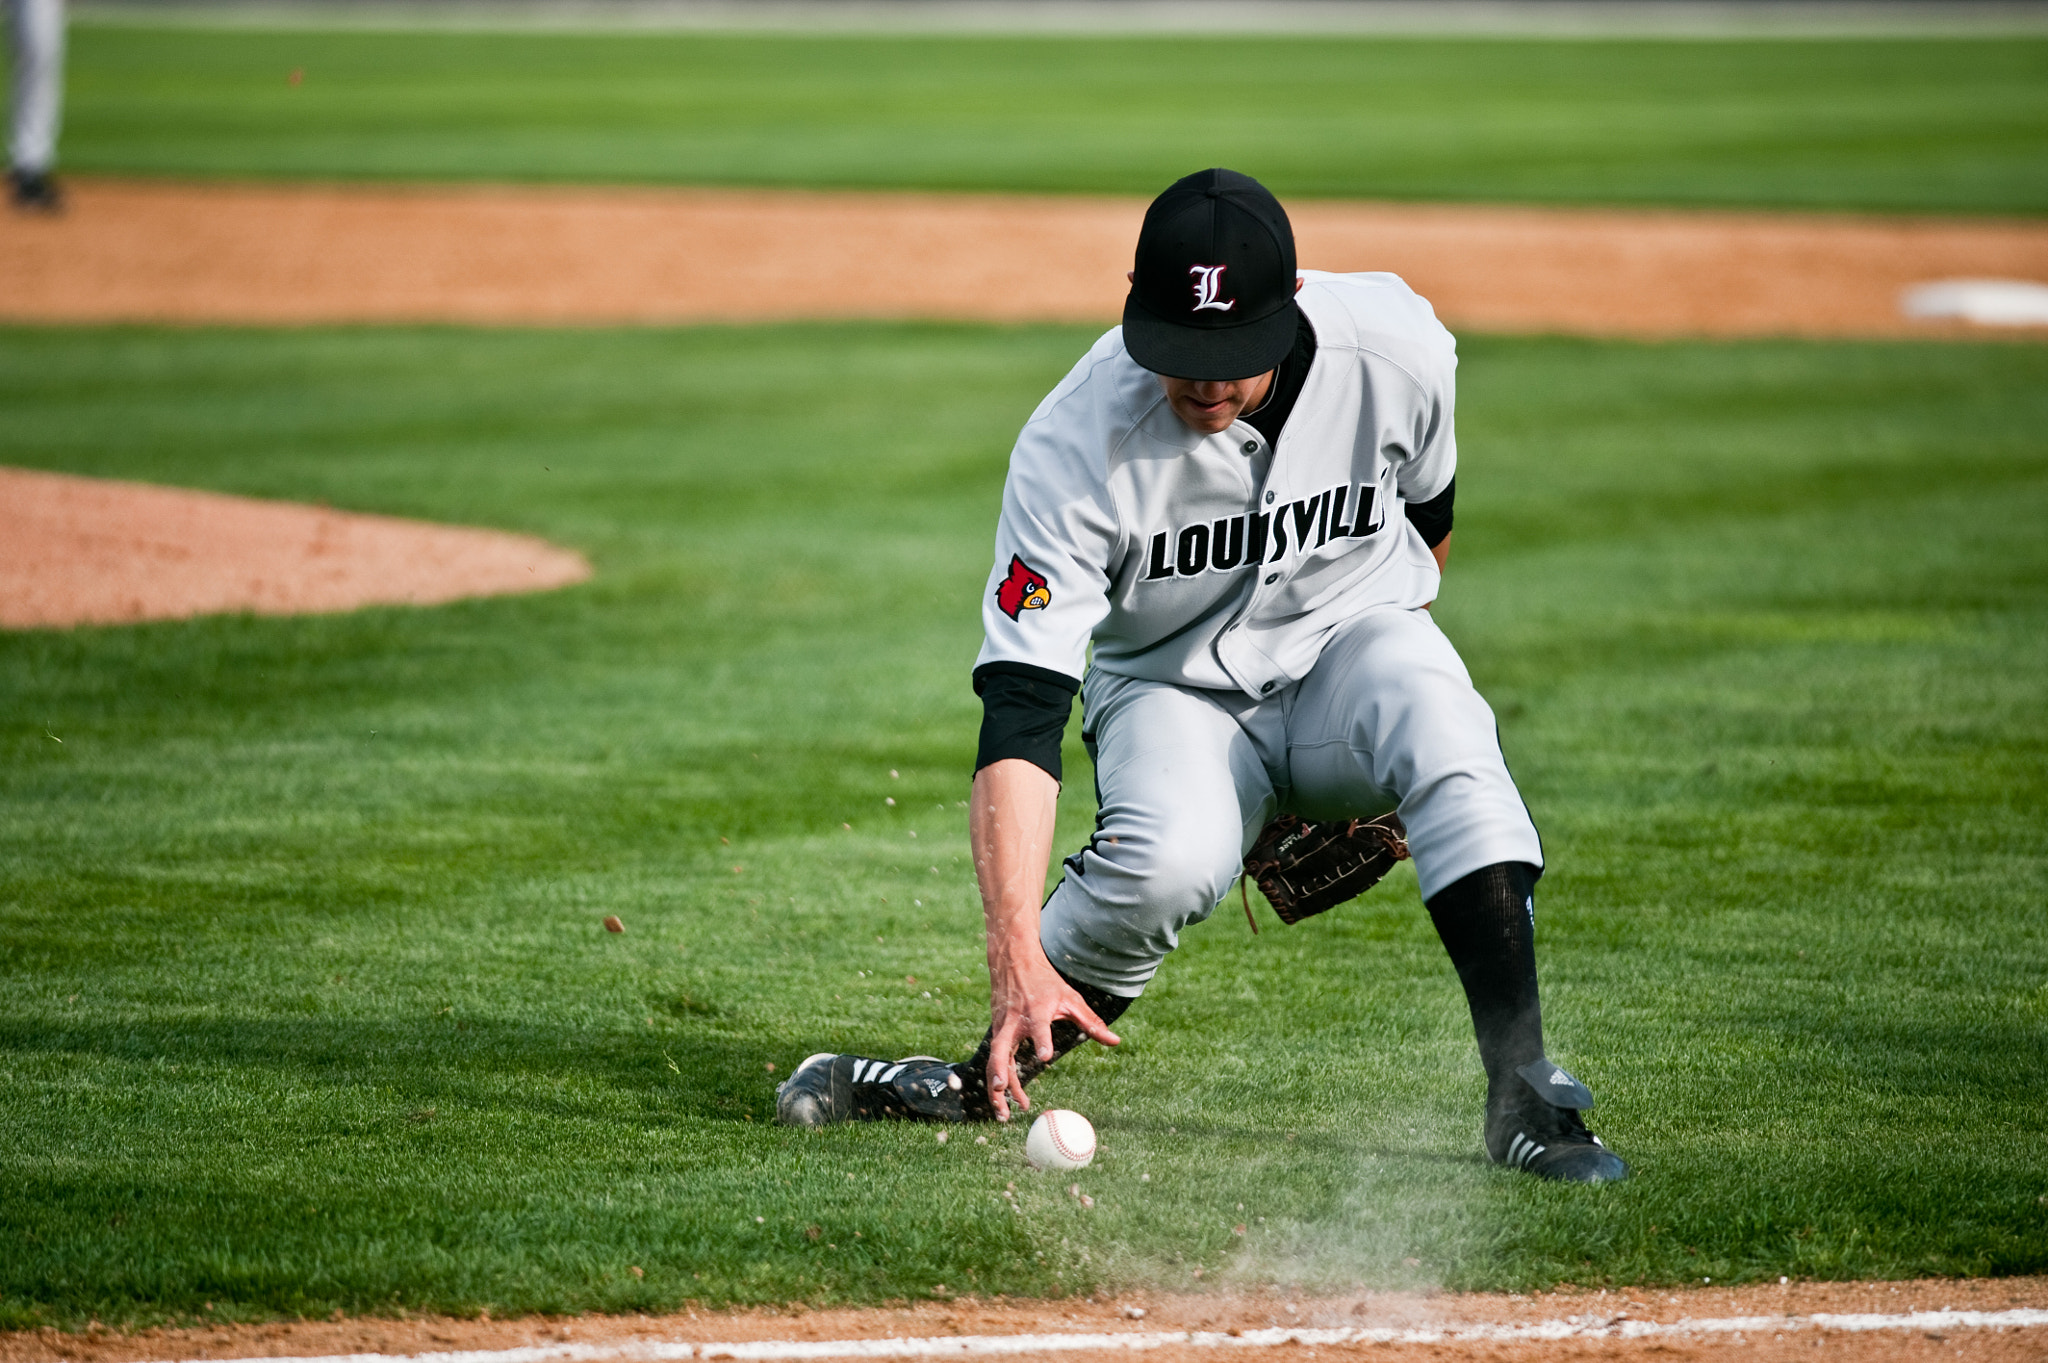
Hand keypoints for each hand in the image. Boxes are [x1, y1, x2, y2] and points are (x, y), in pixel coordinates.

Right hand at [983, 939, 1118, 1122]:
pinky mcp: (995, 1032)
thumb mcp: (1071, 998)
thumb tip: (1116, 1042)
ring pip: (993, 1060)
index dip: (1041, 1040)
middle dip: (1000, 1072)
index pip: (1038, 1027)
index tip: (1046, 1058)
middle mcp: (1014, 1021)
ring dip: (996, 1088)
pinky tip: (1008, 1099)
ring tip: (1005, 1116)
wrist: (1013, 960)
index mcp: (1036, 1010)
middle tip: (1003, 1092)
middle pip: (1000, 1050)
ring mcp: (1001, 1027)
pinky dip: (998, 1079)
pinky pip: (995, 1059)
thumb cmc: (1045, 981)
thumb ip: (1091, 1022)